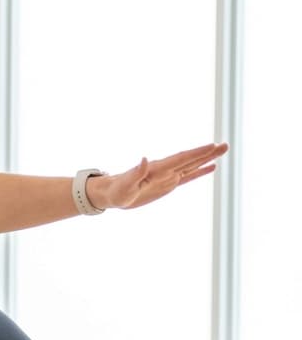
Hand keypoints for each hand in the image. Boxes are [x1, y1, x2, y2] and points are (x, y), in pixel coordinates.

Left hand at [86, 142, 228, 210]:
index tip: (212, 146)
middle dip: (207, 152)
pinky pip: (187, 177)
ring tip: (223, 150)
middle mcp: (166, 169)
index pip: (181, 159)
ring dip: (207, 159)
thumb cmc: (117, 190)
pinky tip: (211, 167)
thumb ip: (136, 172)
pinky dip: (200, 172)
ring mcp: (168, 176)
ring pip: (192, 165)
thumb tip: (144, 158)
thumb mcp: (125, 184)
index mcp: (157, 168)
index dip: (197, 153)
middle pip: (190, 159)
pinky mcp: (168, 184)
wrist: (113, 194)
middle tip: (226, 145)